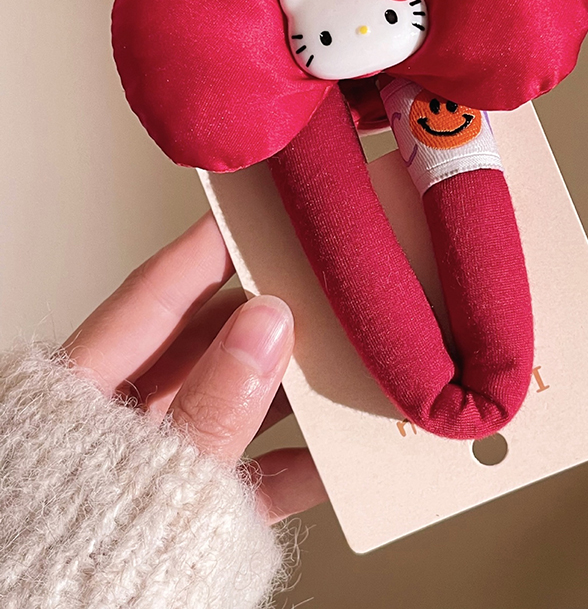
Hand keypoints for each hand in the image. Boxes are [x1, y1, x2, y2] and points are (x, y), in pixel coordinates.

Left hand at [62, 212, 325, 522]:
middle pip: (211, 343)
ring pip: (240, 404)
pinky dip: (295, 467)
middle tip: (321, 281)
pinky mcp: (191, 507)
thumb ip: (212, 403)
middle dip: (268, 313)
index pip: (159, 295)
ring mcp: (163, 459)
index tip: (254, 212)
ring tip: (346, 360)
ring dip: (294, 389)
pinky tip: (335, 459)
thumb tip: (266, 326)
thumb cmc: (62, 555)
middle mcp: (128, 415)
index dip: (207, 248)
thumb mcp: (145, 468)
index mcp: (89, 387)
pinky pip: (253, 474)